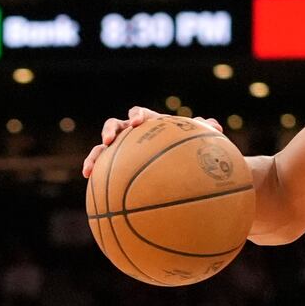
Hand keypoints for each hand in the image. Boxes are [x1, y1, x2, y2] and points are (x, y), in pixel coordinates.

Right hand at [81, 106, 220, 178]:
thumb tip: (216, 126)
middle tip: (109, 140)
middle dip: (110, 131)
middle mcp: (132, 134)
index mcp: (149, 124)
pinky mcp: (116, 167)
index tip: (138, 122)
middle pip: (116, 126)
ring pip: (103, 150)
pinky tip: (93, 191)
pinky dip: (97, 177)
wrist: (178, 163)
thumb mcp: (197, 143)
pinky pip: (105, 173)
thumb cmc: (188, 151)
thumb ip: (204, 132)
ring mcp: (122, 150)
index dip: (138, 115)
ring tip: (89, 170)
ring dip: (95, 156)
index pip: (141, 114)